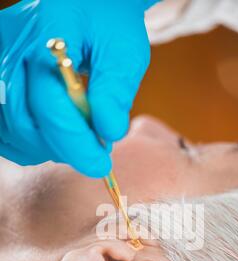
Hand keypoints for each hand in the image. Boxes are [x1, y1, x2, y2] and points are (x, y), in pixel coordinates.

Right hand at [0, 0, 156, 176]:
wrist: (87, 5)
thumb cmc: (108, 24)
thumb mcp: (123, 52)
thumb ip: (115, 92)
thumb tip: (109, 133)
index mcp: (46, 35)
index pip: (50, 106)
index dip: (76, 144)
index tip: (101, 165)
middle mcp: (12, 49)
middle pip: (25, 123)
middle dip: (63, 147)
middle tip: (94, 150)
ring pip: (12, 131)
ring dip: (47, 148)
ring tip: (77, 139)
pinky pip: (4, 130)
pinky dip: (30, 144)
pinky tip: (54, 137)